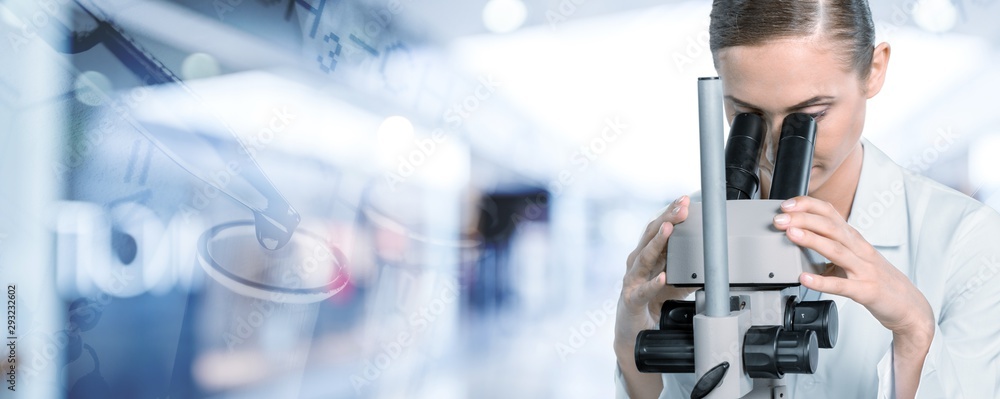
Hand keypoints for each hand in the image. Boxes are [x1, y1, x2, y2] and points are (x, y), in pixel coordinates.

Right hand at [615, 195, 696, 397]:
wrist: (633, 330)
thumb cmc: (652, 301)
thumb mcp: (674, 280)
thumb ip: (687, 266)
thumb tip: (713, 256)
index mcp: (646, 255)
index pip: (657, 228)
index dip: (670, 213)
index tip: (684, 200)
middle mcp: (636, 263)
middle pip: (650, 236)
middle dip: (667, 220)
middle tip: (682, 208)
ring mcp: (632, 280)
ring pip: (644, 257)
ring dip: (658, 242)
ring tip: (670, 230)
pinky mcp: (631, 299)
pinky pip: (642, 291)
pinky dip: (653, 283)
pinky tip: (663, 277)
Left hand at [772, 195, 932, 397]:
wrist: (909, 306)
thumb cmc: (878, 280)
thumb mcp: (854, 257)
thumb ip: (831, 247)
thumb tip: (800, 239)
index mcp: (854, 239)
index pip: (831, 213)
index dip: (808, 205)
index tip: (787, 204)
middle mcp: (860, 250)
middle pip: (831, 227)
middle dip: (803, 219)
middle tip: (780, 218)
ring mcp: (864, 270)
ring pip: (836, 250)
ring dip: (812, 240)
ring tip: (791, 234)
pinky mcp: (866, 291)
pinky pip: (842, 285)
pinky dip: (822, 281)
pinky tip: (805, 278)